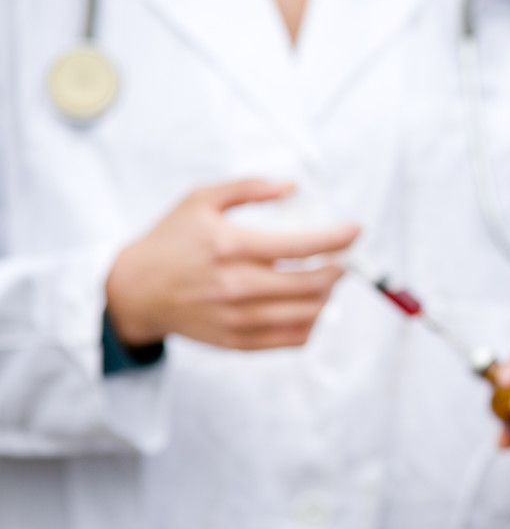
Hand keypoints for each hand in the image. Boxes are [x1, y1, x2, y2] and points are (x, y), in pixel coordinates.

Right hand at [105, 179, 359, 349]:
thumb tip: (293, 186)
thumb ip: (249, 188)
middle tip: (342, 259)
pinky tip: (309, 306)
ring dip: (328, 296)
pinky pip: (294, 338)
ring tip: (325, 281)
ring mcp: (239, 318)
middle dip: (339, 269)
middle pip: (313, 284)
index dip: (338, 238)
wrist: (135, 291)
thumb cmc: (171, 241)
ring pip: (309, 314)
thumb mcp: (201, 200)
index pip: (302, 245)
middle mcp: (237, 285)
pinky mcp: (239, 342)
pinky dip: (312, 323)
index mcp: (231, 246)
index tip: (355, 231)